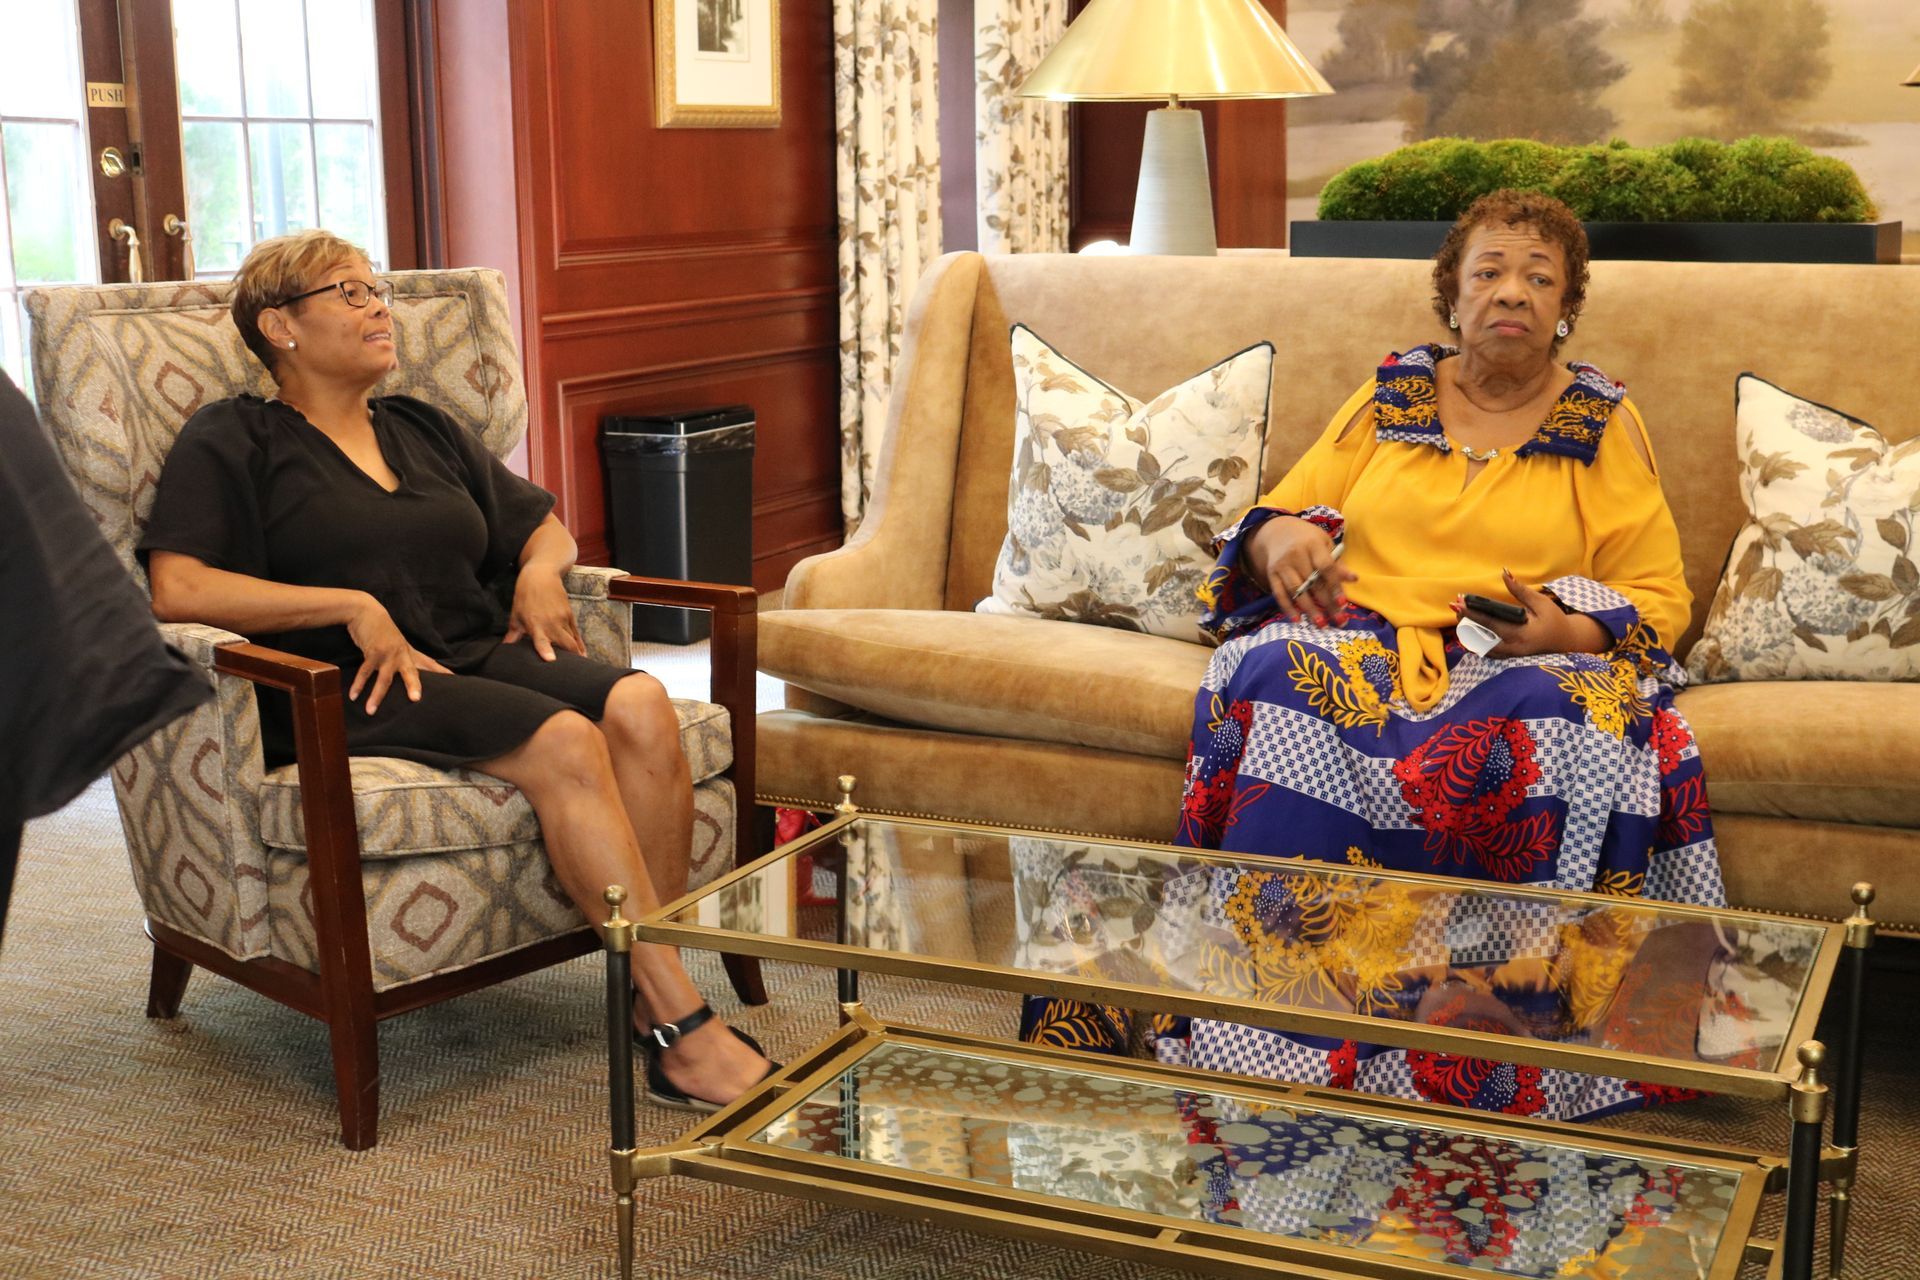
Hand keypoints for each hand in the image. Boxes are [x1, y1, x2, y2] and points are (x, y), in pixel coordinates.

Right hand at [345, 597, 450, 713]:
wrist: (366, 612)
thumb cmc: (382, 631)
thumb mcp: (397, 643)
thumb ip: (404, 658)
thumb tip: (409, 674)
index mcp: (410, 652)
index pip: (430, 664)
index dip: (443, 672)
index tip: (455, 680)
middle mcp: (401, 654)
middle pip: (411, 673)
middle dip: (414, 686)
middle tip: (416, 700)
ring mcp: (387, 654)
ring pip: (384, 679)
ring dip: (376, 696)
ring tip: (371, 711)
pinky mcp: (372, 652)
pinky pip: (365, 672)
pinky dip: (358, 685)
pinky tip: (354, 696)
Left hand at [505, 568, 584, 660]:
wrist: (541, 575)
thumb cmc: (525, 595)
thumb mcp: (516, 614)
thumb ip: (513, 634)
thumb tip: (505, 648)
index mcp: (535, 624)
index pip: (541, 640)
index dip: (546, 650)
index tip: (551, 660)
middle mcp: (551, 623)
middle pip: (565, 644)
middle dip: (571, 657)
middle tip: (572, 672)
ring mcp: (563, 619)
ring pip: (573, 640)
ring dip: (577, 653)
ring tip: (581, 666)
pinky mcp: (570, 615)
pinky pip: (576, 633)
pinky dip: (580, 644)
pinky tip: (583, 653)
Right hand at [1243, 515, 1357, 624]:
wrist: (1278, 533)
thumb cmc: (1308, 540)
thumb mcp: (1324, 544)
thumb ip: (1337, 563)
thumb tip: (1353, 579)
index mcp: (1312, 544)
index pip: (1325, 566)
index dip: (1334, 585)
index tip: (1343, 603)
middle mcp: (1295, 554)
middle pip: (1312, 582)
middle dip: (1327, 603)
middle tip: (1339, 620)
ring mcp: (1281, 565)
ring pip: (1296, 591)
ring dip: (1309, 609)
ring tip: (1321, 624)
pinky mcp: (1271, 574)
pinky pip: (1279, 594)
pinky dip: (1288, 608)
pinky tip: (1298, 620)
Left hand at [1452, 569, 1611, 656]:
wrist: (1566, 642)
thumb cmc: (1554, 620)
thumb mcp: (1541, 603)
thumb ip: (1521, 591)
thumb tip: (1505, 573)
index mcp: (1522, 634)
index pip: (1491, 623)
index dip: (1472, 614)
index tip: (1458, 603)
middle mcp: (1513, 648)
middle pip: (1480, 637)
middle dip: (1465, 622)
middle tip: (1455, 606)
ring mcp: (1510, 655)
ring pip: (1480, 646)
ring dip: (1468, 631)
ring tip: (1460, 614)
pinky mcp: (1508, 657)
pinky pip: (1487, 650)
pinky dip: (1475, 639)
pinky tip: (1468, 626)